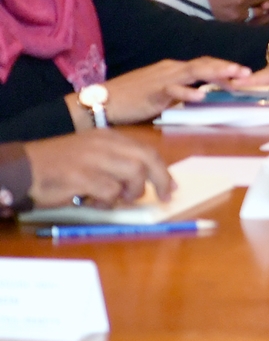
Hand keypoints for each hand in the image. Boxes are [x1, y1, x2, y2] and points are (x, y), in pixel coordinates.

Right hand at [24, 132, 173, 209]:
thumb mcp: (91, 154)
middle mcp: (105, 144)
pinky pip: (110, 192)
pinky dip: (109, 202)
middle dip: (161, 180)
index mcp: (109, 137)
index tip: (171, 186)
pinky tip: (96, 202)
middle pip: (146, 160)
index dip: (163, 169)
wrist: (24, 167)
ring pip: (133, 175)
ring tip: (117, 199)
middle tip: (164, 197)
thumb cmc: (58, 164)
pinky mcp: (82, 177)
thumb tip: (144, 180)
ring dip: (131, 192)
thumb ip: (116, 161)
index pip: (146, 150)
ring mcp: (94, 160)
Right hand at [88, 57, 252, 124]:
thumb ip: (179, 91)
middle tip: (248, 73)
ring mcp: (162, 79)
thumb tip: (197, 95)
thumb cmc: (130, 97)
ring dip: (215, 74)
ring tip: (233, 78)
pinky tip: (201, 97)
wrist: (101, 100)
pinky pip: (172, 90)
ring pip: (193, 72)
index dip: (224, 68)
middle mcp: (171, 69)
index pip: (204, 65)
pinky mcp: (152, 92)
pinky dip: (188, 92)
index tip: (243, 74)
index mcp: (173, 69)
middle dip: (227, 68)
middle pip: (204, 64)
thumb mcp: (161, 92)